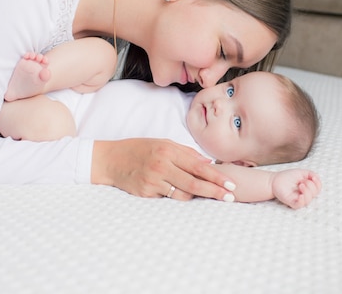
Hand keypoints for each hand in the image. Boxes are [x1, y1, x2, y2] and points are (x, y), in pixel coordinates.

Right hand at [91, 138, 235, 201]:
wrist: (111, 160)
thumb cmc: (139, 149)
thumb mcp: (163, 143)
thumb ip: (186, 153)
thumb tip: (208, 162)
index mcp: (168, 151)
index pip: (198, 166)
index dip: (217, 177)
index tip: (231, 184)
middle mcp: (161, 166)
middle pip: (194, 183)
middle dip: (214, 191)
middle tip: (230, 197)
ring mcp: (153, 181)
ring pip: (183, 194)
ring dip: (197, 196)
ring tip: (209, 195)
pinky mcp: (146, 193)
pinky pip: (168, 198)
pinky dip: (177, 196)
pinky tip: (182, 193)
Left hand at [271, 169, 321, 208]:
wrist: (274, 180)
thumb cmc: (287, 177)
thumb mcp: (301, 172)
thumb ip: (310, 174)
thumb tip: (317, 177)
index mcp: (307, 188)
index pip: (318, 188)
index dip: (317, 183)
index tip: (312, 177)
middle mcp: (304, 194)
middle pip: (314, 194)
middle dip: (310, 185)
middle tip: (302, 181)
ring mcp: (298, 199)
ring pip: (308, 200)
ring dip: (307, 191)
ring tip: (300, 184)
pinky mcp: (291, 202)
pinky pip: (299, 205)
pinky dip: (302, 200)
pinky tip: (300, 195)